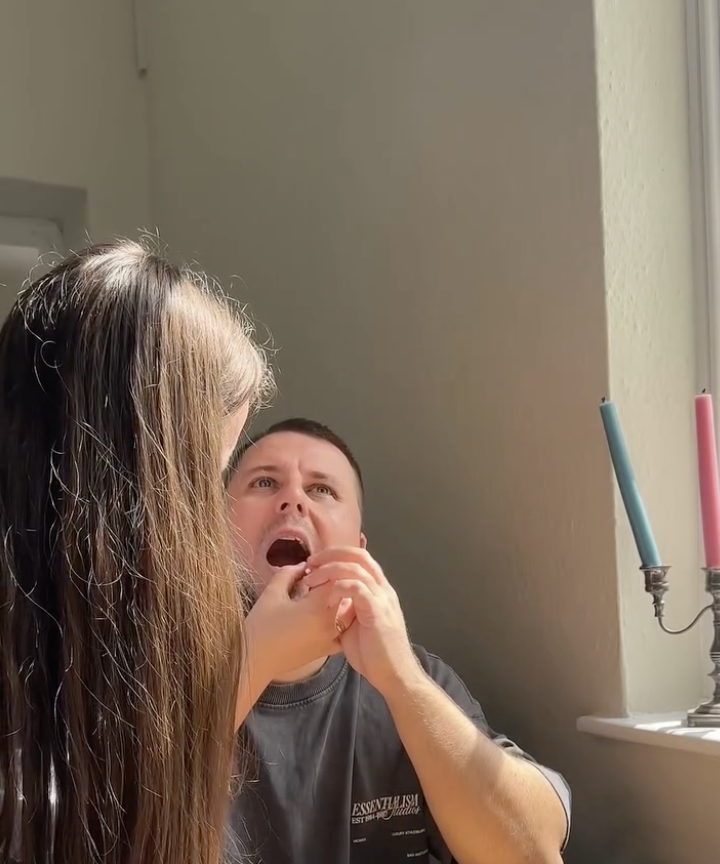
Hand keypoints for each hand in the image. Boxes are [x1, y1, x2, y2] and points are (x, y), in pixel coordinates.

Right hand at [244, 564, 354, 691]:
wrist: (254, 661)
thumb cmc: (261, 626)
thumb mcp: (272, 593)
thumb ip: (289, 573)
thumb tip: (303, 566)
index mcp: (317, 607)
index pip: (334, 579)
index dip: (324, 569)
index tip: (310, 569)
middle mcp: (330, 623)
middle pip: (344, 594)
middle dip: (332, 583)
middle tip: (314, 581)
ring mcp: (331, 638)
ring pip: (348, 613)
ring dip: (339, 601)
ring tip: (321, 596)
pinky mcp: (327, 650)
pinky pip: (344, 632)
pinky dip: (341, 622)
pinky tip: (327, 617)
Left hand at [302, 547, 420, 696]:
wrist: (394, 675)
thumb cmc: (373, 654)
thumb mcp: (355, 625)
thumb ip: (345, 608)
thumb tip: (324, 600)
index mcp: (377, 589)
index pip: (358, 557)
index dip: (334, 555)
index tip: (313, 565)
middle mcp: (382, 588)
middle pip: (358, 555)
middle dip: (330, 555)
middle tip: (310, 564)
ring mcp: (381, 598)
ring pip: (355, 568)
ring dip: (329, 570)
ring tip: (311, 581)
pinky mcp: (377, 611)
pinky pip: (357, 587)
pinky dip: (338, 588)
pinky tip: (327, 600)